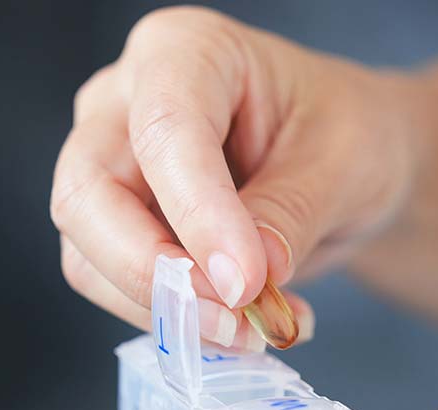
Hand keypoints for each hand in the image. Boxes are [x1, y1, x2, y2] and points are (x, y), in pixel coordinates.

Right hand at [51, 6, 415, 346]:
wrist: (348, 162)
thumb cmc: (349, 134)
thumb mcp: (344, 164)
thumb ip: (289, 215)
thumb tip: (241, 282)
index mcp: (187, 51)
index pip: (163, 131)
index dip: (197, 213)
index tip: (245, 282)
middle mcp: (127, 101)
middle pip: (89, 196)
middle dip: (158, 275)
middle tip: (238, 322)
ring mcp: (113, 166)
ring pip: (89, 256)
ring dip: (170, 312)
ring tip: (258, 330)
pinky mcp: (120, 227)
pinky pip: (120, 289)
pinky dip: (180, 322)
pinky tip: (248, 327)